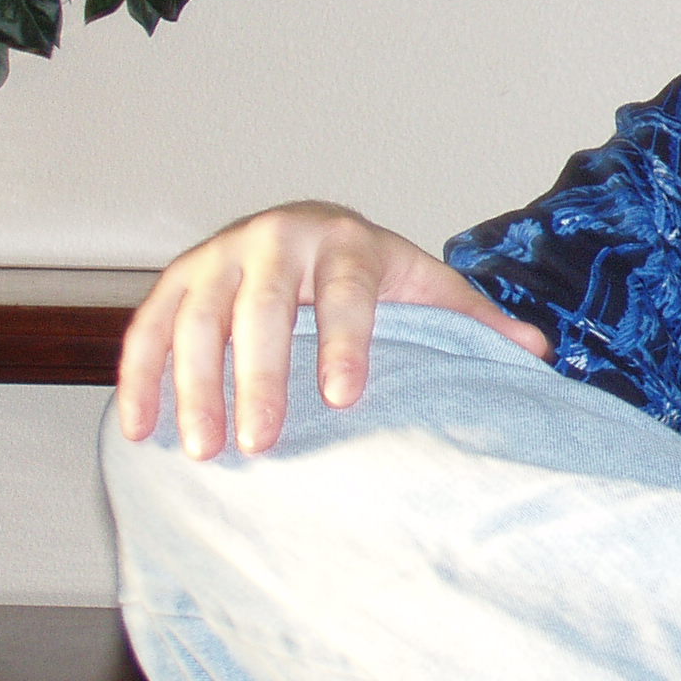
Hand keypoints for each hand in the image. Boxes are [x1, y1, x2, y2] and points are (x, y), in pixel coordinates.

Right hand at [115, 201, 548, 459]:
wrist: (315, 230)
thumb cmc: (377, 274)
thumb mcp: (428, 288)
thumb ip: (475, 322)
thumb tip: (540, 352)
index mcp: (349, 242)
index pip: (348, 293)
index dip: (345, 342)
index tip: (343, 398)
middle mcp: (280, 237)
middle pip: (263, 308)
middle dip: (257, 377)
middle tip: (259, 443)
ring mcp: (222, 253)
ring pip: (198, 318)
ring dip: (193, 384)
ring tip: (203, 451)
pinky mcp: (177, 275)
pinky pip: (149, 326)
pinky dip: (140, 375)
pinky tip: (142, 429)